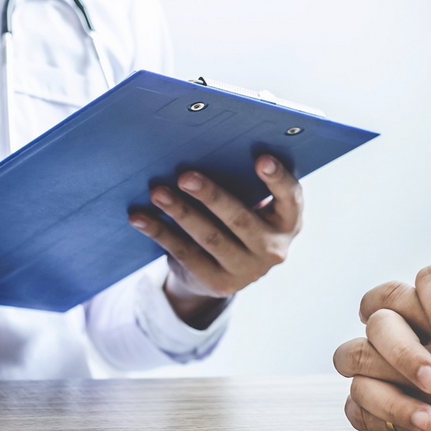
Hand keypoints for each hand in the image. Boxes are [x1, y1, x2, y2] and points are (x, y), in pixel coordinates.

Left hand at [129, 155, 302, 327]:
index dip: (277, 178)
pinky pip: (186, 254)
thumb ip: (241, 182)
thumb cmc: (237, 217)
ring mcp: (247, 270)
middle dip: (211, 196)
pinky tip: (141, 218)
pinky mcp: (218, 283)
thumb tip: (200, 147)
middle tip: (185, 176)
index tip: (261, 158)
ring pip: (210, 238)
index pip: (290, 197)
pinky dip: (160, 233)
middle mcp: (273, 248)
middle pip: (240, 218)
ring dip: (181, 213)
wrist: (225, 269)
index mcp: (288, 220)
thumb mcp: (250, 203)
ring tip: (158, 193)